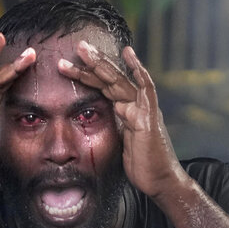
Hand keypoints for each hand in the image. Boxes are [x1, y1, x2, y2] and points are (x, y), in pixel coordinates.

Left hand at [59, 42, 184, 197]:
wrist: (161, 181)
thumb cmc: (142, 167)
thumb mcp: (120, 144)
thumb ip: (113, 128)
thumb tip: (95, 122)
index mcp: (126, 111)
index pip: (104, 88)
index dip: (87, 75)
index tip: (68, 65)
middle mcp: (135, 106)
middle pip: (110, 79)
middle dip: (92, 63)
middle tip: (77, 45)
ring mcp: (143, 109)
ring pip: (120, 80)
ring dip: (102, 64)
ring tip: (85, 49)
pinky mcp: (149, 116)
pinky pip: (144, 88)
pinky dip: (137, 70)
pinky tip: (128, 53)